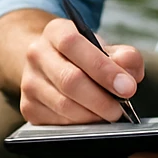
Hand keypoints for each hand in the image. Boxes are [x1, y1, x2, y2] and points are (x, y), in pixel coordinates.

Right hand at [19, 17, 144, 123]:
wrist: (52, 65)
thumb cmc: (84, 57)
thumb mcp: (105, 48)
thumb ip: (125, 57)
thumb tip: (129, 75)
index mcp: (56, 32)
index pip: (74, 45)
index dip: (102, 68)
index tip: (127, 88)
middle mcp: (36, 54)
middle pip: (69, 80)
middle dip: (101, 99)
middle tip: (120, 110)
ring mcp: (28, 82)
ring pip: (64, 105)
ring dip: (92, 115)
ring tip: (108, 114)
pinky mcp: (28, 107)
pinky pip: (57, 122)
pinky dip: (80, 126)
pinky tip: (91, 119)